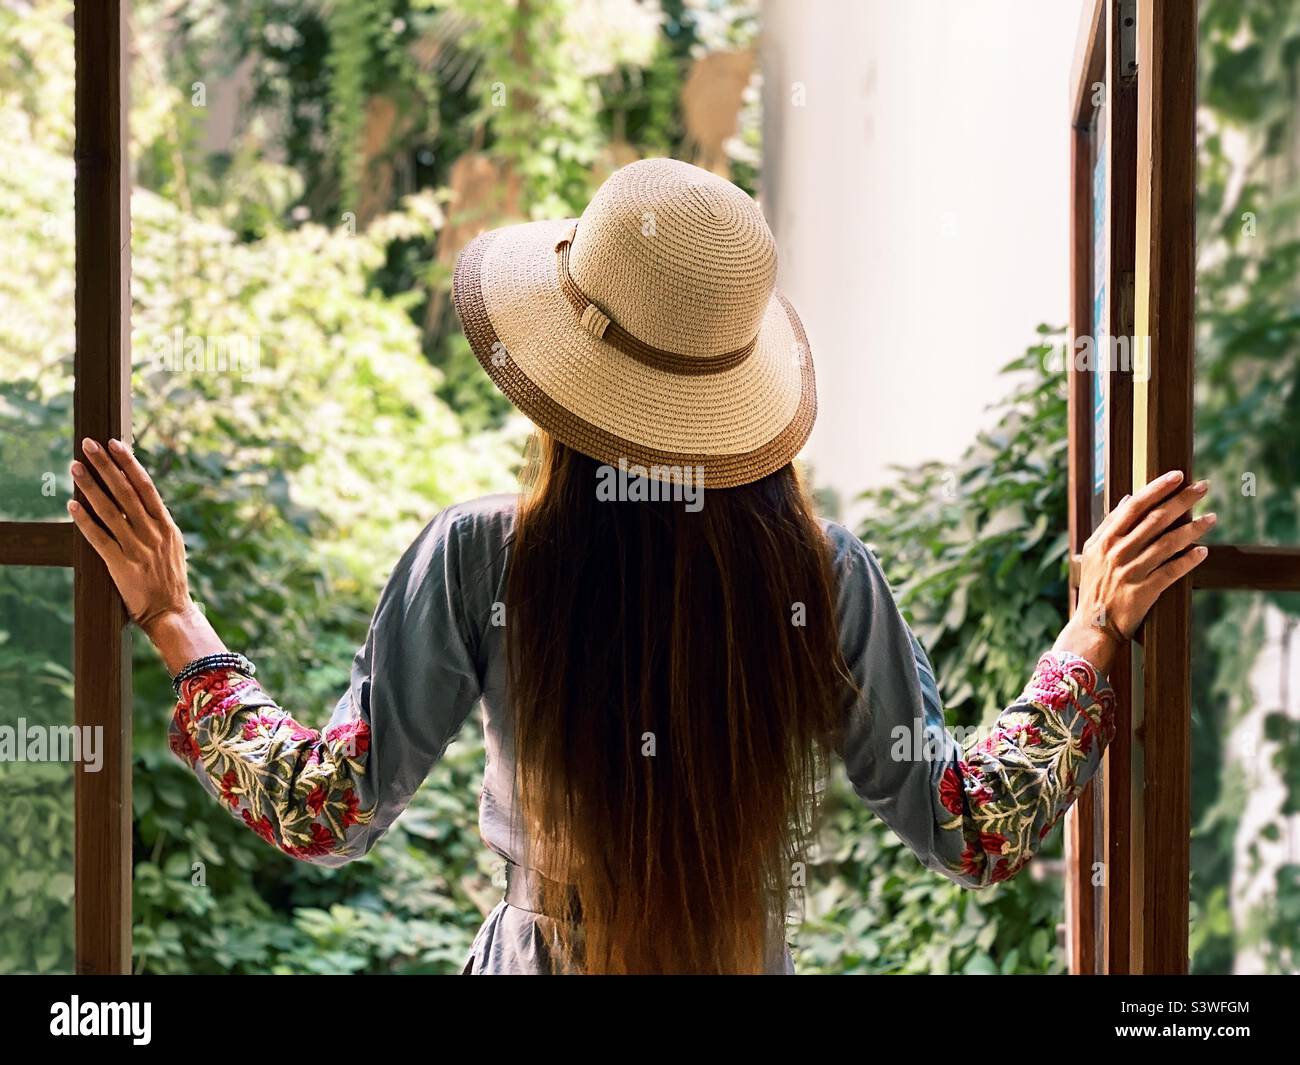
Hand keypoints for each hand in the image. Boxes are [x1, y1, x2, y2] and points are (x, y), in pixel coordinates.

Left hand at [68, 438, 192, 634]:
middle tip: (90, 444)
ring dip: (91, 486)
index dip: (129, 464)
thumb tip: (145, 501)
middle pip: (126, 492)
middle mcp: (153, 533)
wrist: (171, 612)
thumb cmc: (170, 580)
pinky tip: (72, 505)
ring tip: (76, 467)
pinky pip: (99, 538)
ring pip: (110, 510)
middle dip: (107, 466)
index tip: (115, 444)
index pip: (146, 487)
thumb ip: (159, 524)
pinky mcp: (121, 565)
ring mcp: (137, 549)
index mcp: (166, 526)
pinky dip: (85, 521)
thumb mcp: (173, 546)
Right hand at [1054, 469, 1212, 673]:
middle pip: (1155, 520)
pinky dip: (1188, 560)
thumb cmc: (1096, 585)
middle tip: (1203, 487)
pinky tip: (1203, 551)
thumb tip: (1128, 498)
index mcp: (1105, 540)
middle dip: (1182, 500)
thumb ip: (1109, 525)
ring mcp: (1131, 572)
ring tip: (1212, 517)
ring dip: (1193, 529)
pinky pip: (1172, 572)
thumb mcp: (1093, 552)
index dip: (1157, 489)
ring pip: (1168, 543)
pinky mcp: (1144, 591)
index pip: (1134, 506)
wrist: (1093, 624)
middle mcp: (1118, 553)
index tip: (1176, 475)